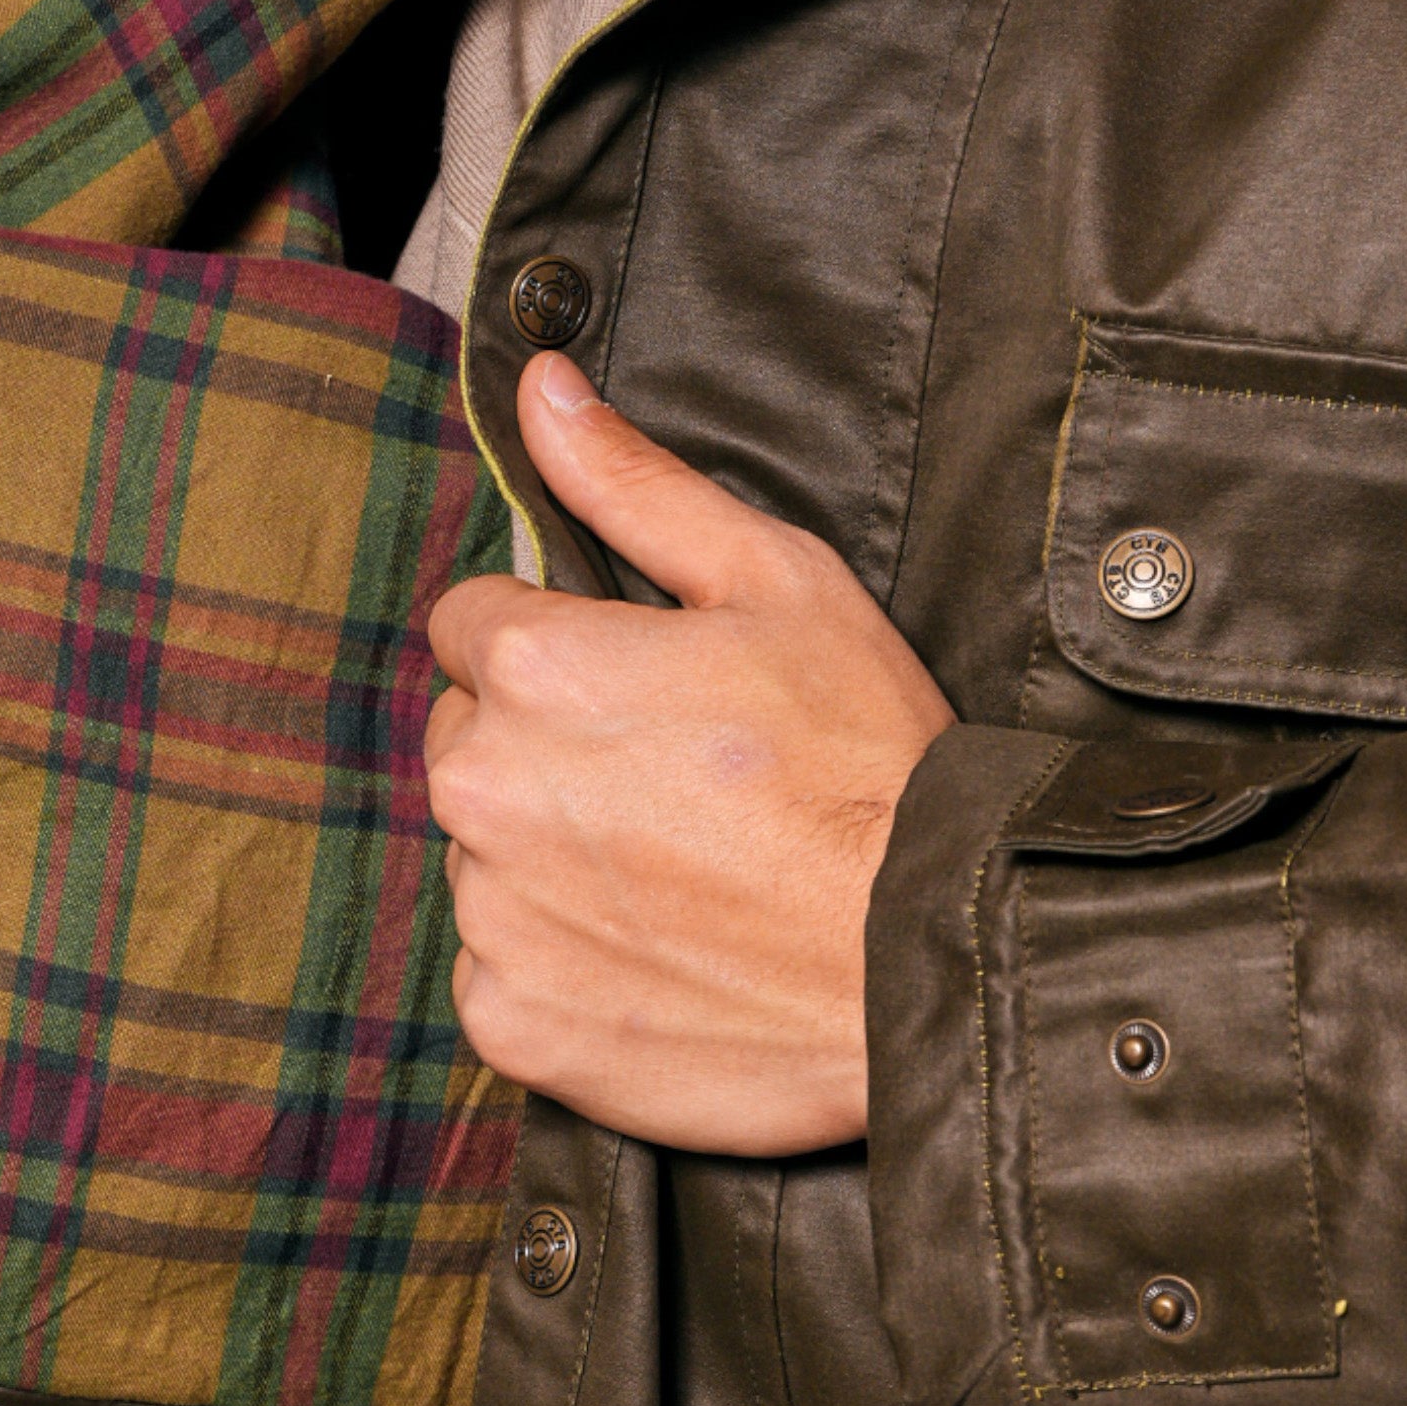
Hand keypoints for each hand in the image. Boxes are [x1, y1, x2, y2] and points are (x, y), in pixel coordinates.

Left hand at [426, 350, 953, 1152]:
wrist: (935, 965)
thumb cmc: (868, 761)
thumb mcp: (777, 580)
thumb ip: (635, 482)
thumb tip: (542, 385)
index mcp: (533, 669)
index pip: (473, 623)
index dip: (556, 643)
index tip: (639, 685)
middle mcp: (484, 789)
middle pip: (471, 739)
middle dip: (548, 748)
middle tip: (677, 782)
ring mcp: (492, 914)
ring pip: (487, 856)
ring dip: (555, 857)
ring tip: (685, 873)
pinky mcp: (512, 1020)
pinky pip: (502, 969)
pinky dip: (564, 964)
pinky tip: (664, 953)